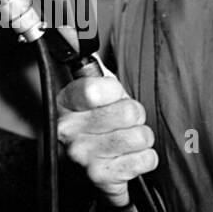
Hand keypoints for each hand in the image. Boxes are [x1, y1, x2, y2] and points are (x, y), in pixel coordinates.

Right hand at [56, 70, 157, 207]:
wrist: (90, 165)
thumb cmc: (99, 123)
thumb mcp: (97, 91)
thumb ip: (98, 69)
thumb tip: (89, 35)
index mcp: (67, 102)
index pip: (98, 89)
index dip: (117, 92)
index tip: (114, 97)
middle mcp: (68, 129)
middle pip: (129, 113)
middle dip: (136, 117)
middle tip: (124, 123)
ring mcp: (82, 154)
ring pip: (141, 137)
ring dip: (141, 139)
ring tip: (126, 141)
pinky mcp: (101, 176)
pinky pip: (146, 159)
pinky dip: (145, 159)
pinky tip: (129, 158)